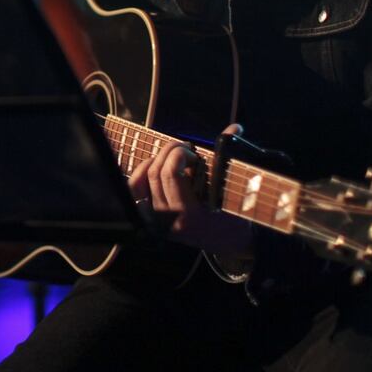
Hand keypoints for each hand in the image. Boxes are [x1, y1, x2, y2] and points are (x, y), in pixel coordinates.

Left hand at [128, 124, 253, 256]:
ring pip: (140, 182)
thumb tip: (234, 127)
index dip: (179, 154)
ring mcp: (158, 222)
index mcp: (191, 214)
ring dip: (154, 161)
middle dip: (169, 152)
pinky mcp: (152, 221)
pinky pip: (135, 194)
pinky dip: (140, 175)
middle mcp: (170, 219)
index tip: (194, 153)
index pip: (171, 174)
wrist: (232, 243)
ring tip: (171, 157)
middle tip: (185, 149)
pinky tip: (154, 167)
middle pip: (155, 173)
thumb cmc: (237, 215)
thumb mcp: (235, 191)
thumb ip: (229, 157)